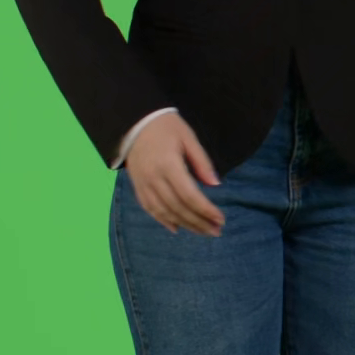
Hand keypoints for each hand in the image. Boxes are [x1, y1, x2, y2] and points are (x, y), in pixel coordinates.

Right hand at [124, 112, 225, 236]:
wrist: (134, 122)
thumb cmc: (166, 126)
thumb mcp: (188, 137)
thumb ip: (202, 162)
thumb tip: (215, 184)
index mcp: (168, 165)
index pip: (189, 195)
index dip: (206, 210)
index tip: (220, 219)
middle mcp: (154, 179)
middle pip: (178, 208)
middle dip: (199, 222)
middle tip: (216, 231)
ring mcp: (143, 184)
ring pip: (164, 212)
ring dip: (185, 225)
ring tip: (202, 231)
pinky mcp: (137, 187)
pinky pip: (150, 209)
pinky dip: (163, 220)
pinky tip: (177, 228)